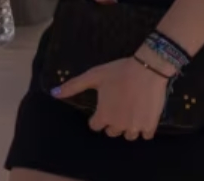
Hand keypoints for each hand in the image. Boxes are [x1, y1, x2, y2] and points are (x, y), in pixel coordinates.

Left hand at [53, 56, 169, 140]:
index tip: (104, 107)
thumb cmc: (119, 71)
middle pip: (112, 132)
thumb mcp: (94, 75)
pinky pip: (146, 135)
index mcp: (103, 115)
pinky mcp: (150, 125)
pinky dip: (144, 128)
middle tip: (119, 107)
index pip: (96, 126)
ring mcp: (135, 127)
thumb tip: (53, 93)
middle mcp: (118, 125)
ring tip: (131, 112)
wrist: (147, 69)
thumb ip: (74, 86)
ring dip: (128, 127)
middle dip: (113, 122)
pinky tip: (144, 116)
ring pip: (128, 136)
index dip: (98, 117)